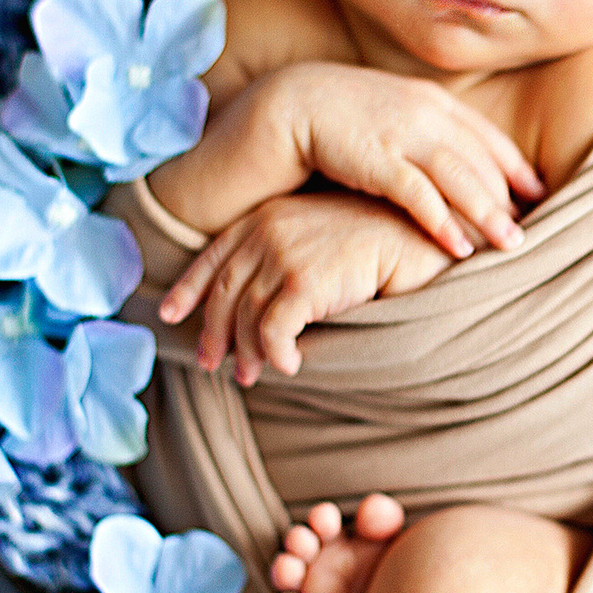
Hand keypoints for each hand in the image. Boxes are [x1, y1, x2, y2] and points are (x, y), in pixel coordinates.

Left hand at [158, 192, 455, 384]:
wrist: (423, 235)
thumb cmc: (383, 240)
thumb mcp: (321, 238)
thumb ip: (286, 256)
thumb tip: (257, 302)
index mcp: (266, 216)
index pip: (213, 256)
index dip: (187, 289)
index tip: (170, 314)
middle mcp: (267, 231)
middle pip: (222, 293)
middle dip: (213, 333)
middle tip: (212, 365)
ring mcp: (284, 254)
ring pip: (243, 317)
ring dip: (245, 354)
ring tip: (252, 376)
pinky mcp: (305, 281)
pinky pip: (272, 332)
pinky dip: (276, 355)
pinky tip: (290, 366)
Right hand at [261, 61, 545, 258]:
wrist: (291, 102)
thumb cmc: (346, 115)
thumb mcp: (396, 111)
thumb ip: (429, 129)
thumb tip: (458, 159)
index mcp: (435, 101)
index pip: (489, 137)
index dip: (517, 167)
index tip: (539, 193)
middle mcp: (427, 114)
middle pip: (482, 161)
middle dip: (510, 198)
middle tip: (532, 231)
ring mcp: (403, 135)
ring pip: (461, 178)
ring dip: (488, 213)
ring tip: (510, 244)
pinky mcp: (377, 159)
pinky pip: (420, 196)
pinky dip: (444, 223)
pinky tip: (461, 249)